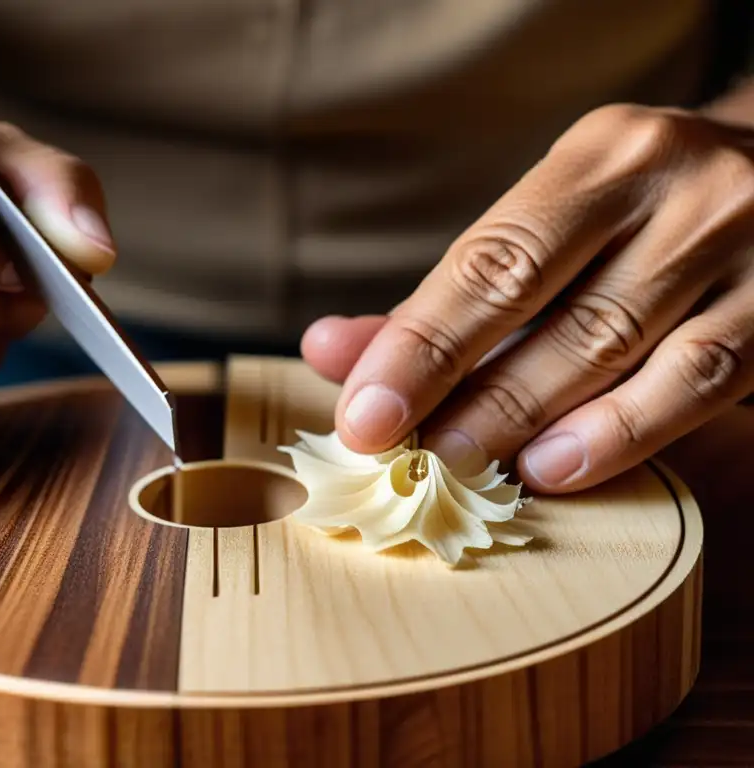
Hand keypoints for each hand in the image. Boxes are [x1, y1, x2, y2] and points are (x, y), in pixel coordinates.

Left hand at [302, 104, 753, 492]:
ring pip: (620, 349)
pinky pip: (699, 381)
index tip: (363, 415)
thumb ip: (444, 296)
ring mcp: (743, 244)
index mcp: (600, 156)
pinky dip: (621, 431)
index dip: (420, 345)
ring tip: (464, 468)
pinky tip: (559, 467)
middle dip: (466, 392)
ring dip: (530, 420)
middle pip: (550, 307)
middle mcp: (676, 187)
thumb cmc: (637, 218)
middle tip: (404, 456)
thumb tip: (330, 351)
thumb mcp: (549, 227)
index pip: (492, 260)